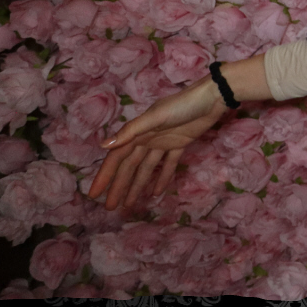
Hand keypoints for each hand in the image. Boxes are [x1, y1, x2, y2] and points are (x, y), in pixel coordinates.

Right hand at [88, 80, 227, 211]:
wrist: (212, 98)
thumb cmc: (182, 105)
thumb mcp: (155, 117)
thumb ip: (131, 131)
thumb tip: (104, 145)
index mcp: (138, 132)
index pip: (117, 158)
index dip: (105, 175)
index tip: (94, 194)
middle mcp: (147, 138)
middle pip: (130, 167)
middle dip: (119, 186)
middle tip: (110, 207)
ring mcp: (163, 142)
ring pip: (146, 169)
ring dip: (137, 186)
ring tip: (129, 205)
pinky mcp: (179, 145)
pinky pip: (168, 165)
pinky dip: (162, 178)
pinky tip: (157, 193)